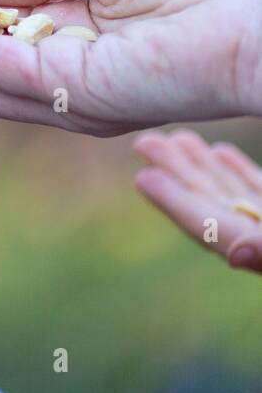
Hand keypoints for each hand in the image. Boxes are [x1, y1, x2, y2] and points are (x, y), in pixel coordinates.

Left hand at [134, 130, 261, 273]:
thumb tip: (237, 254)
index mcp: (259, 250)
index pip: (209, 226)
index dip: (174, 202)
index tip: (142, 177)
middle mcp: (259, 238)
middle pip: (213, 204)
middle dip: (178, 174)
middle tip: (144, 143)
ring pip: (235, 193)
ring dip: (204, 166)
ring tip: (177, 138)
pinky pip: (261, 191)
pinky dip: (240, 172)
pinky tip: (220, 150)